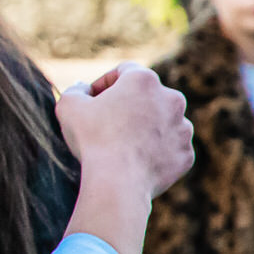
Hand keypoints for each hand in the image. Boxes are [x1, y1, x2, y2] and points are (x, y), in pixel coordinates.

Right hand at [56, 63, 192, 196]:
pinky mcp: (185, 153)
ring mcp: (182, 127)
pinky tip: (134, 161)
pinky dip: (154, 151)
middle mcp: (171, 98)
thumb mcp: (68, 105)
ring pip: (161, 122)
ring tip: (121, 144)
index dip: (104, 84)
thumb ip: (76, 90)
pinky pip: (168, 148)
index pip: (124, 71)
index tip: (91, 99)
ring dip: (144, 127)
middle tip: (106, 123)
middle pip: (146, 96)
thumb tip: (83, 89)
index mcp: (144, 80)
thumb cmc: (92, 139)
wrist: (118, 182)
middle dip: (128, 105)